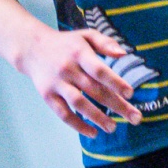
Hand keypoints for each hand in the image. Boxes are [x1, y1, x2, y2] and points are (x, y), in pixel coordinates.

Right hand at [15, 25, 142, 136]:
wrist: (32, 49)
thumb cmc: (67, 43)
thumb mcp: (86, 35)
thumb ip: (105, 43)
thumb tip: (123, 54)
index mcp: (80, 53)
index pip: (100, 70)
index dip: (115, 82)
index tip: (130, 94)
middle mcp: (68, 69)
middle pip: (94, 90)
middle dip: (116, 105)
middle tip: (135, 118)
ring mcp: (57, 84)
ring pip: (78, 104)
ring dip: (97, 118)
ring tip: (113, 127)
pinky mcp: (47, 96)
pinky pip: (63, 113)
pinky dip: (77, 125)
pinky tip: (92, 132)